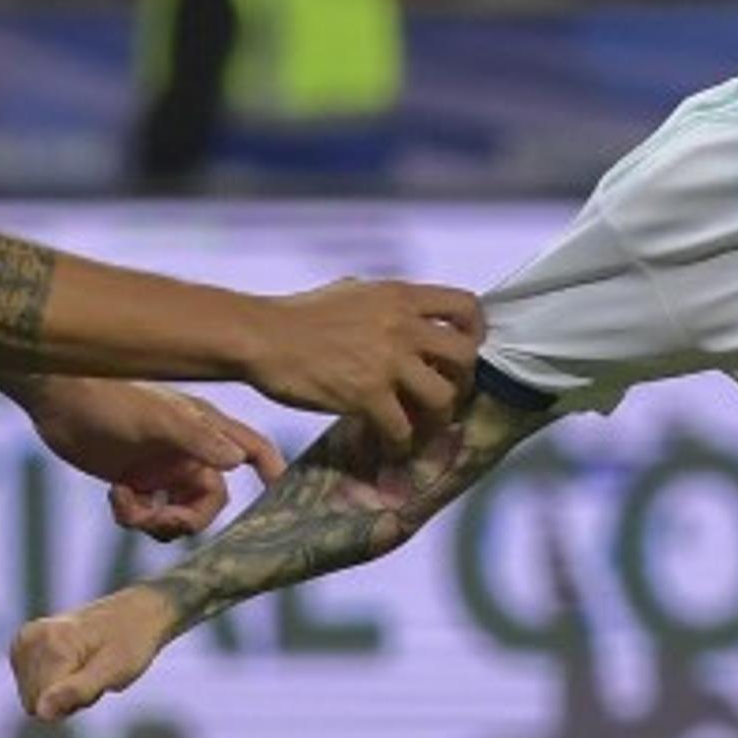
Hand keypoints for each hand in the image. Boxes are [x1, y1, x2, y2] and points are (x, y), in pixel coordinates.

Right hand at [12, 587, 179, 719]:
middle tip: (93, 673)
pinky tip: (76, 665)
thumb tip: (41, 711)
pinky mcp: (23, 645)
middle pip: (35, 701)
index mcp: (50, 642)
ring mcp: (24, 640)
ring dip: (62, 691)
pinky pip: (32, 687)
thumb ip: (77, 691)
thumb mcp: (114, 671)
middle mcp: (30, 638)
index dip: (74, 701)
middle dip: (66, 697)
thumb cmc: (130, 642)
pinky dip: (56, 683)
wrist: (137, 613)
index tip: (96, 679)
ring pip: (33, 697)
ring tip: (87, 668)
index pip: (44, 705)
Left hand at [22, 377, 283, 540]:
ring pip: (177, 515)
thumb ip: (198, 438)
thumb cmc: (109, 398)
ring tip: (130, 509)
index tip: (279, 492)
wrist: (57, 401)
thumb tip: (237, 461)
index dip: (270, 470)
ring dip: (156, 522)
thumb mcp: (157, 420)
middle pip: (209, 503)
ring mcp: (160, 469)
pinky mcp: (133, 482)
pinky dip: (132, 515)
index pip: (251, 450)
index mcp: (203, 430)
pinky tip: (114, 494)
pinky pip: (146, 516)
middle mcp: (188, 452)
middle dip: (186, 519)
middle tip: (160, 520)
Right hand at [243, 277, 482, 453]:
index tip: (464, 352)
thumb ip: (384, 302)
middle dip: (461, 382)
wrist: (261, 337)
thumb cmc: (298, 315)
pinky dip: (400, 444)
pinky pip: (402, 428)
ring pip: (442, 397)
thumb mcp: (351, 291)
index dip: (476, 333)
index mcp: (399, 296)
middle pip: (464, 356)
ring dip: (435, 419)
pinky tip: (389, 446)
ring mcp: (385, 360)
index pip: (466, 305)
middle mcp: (400, 325)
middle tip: (445, 397)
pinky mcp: (365, 395)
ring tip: (420, 428)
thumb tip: (401, 310)